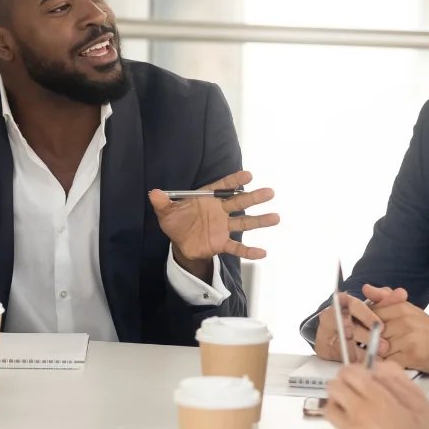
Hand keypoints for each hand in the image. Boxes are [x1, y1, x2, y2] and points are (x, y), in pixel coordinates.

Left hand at [148, 171, 278, 280]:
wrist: (179, 243)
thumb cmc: (176, 222)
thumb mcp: (166, 212)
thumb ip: (162, 202)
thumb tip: (153, 193)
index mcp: (207, 198)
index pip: (223, 187)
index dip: (235, 181)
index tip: (248, 175)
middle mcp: (219, 211)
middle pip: (239, 202)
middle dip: (254, 197)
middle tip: (269, 192)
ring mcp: (223, 227)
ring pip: (244, 222)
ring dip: (259, 220)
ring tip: (275, 217)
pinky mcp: (222, 243)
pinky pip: (237, 248)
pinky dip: (249, 251)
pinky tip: (263, 253)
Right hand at [313, 290, 400, 361]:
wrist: (339, 335)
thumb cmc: (361, 319)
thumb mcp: (375, 307)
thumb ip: (388, 300)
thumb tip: (401, 293)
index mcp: (343, 301)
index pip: (354, 305)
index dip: (368, 316)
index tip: (382, 326)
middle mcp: (332, 314)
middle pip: (348, 324)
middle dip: (367, 336)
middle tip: (384, 346)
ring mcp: (326, 331)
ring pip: (345, 341)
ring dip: (363, 350)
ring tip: (379, 357)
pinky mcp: (323, 347)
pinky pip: (340, 354)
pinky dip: (356, 359)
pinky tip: (369, 362)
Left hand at [317, 362, 428, 428]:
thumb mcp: (414, 409)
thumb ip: (394, 386)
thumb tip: (376, 371)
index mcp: (379, 398)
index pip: (350, 373)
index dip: (349, 373)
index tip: (352, 378)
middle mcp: (360, 411)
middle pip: (334, 387)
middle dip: (339, 388)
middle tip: (347, 396)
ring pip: (328, 410)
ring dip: (335, 411)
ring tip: (345, 418)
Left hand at [372, 296, 428, 373]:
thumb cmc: (425, 328)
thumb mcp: (406, 308)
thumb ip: (385, 298)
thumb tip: (365, 288)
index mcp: (400, 308)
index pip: (370, 315)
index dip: (366, 325)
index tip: (370, 331)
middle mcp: (403, 321)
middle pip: (372, 333)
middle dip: (371, 341)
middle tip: (377, 345)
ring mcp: (407, 339)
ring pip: (379, 348)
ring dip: (380, 354)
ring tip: (388, 354)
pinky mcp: (411, 356)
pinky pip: (388, 361)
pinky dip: (387, 364)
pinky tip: (394, 362)